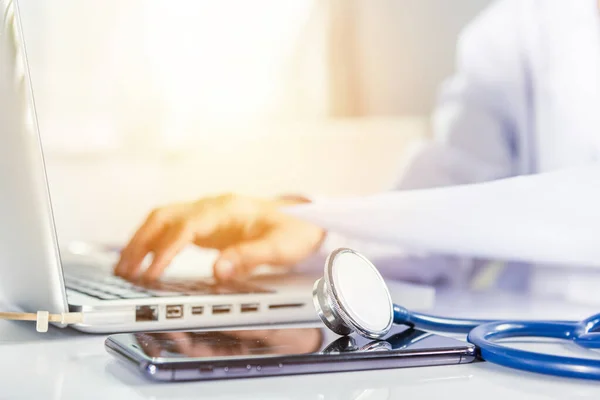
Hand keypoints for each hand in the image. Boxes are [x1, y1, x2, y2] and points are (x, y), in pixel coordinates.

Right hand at [113, 194, 324, 281]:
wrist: (304, 219)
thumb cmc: (294, 230)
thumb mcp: (280, 247)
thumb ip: (250, 257)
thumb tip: (218, 271)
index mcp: (226, 209)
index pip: (186, 227)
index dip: (166, 250)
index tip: (151, 273)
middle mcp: (212, 207)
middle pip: (164, 217)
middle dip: (140, 242)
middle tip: (124, 271)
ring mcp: (208, 213)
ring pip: (163, 219)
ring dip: (142, 240)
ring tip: (125, 268)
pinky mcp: (208, 223)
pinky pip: (173, 228)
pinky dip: (155, 242)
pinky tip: (147, 260)